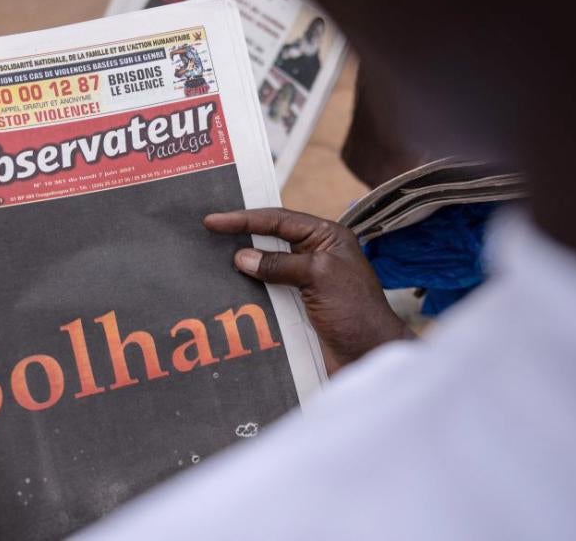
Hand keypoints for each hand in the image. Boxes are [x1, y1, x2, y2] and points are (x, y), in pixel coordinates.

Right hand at [204, 208, 408, 373]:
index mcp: (326, 237)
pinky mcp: (298, 308)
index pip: (279, 220)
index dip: (245, 219)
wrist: (369, 356)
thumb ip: (279, 264)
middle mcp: (315, 255)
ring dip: (241, 268)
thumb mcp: (318, 276)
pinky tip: (227, 292)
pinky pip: (267, 294)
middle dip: (240, 238)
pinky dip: (248, 292)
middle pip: (270, 240)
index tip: (213, 221)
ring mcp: (305, 283)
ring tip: (209, 263)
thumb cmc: (356, 311)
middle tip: (206, 235)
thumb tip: (241, 257)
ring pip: (265, 268)